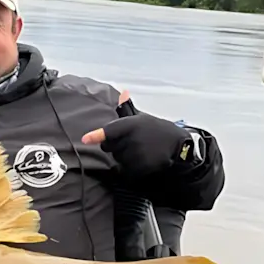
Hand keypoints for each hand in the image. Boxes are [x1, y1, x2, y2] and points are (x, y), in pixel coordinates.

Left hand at [82, 102, 203, 179]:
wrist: (177, 144)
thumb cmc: (156, 130)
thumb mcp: (141, 117)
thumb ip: (127, 109)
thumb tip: (122, 92)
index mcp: (130, 125)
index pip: (109, 131)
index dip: (97, 135)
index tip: (85, 139)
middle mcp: (132, 139)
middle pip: (108, 148)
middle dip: (115, 146)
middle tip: (131, 143)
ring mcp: (137, 154)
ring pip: (117, 160)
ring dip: (124, 158)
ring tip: (139, 152)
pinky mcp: (142, 167)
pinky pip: (126, 171)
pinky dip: (131, 169)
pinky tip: (142, 161)